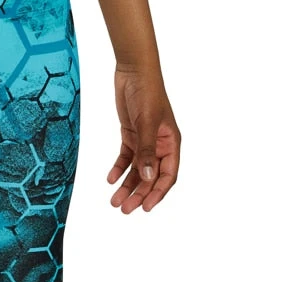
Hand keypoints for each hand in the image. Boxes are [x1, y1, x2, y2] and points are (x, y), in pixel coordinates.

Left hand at [107, 66, 180, 212]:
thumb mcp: (147, 122)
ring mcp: (145, 140)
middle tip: (124, 209)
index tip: (145, 207)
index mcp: (171, 143)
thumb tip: (148, 178)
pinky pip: (126, 157)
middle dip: (138, 193)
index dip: (158, 193)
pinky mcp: (131, 134)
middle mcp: (159, 145)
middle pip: (150, 176)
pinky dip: (118, 168)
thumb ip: (146, 150)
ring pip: (137, 170)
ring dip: (127, 185)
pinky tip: (110, 179)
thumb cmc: (147, 93)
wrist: (133, 71)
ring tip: (115, 201)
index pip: (168, 175)